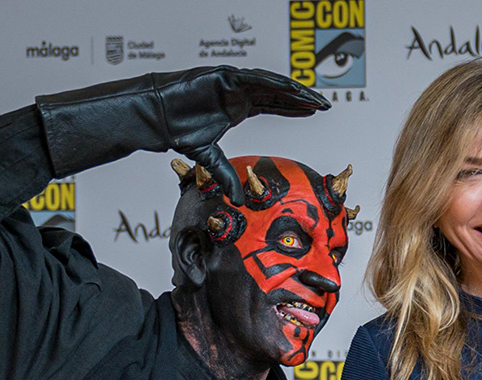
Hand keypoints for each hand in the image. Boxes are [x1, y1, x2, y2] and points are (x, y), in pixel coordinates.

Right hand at [36, 67, 326, 192]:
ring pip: (270, 84)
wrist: (156, 117)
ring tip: (313, 98)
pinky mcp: (224, 75)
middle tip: (324, 105)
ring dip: (293, 90)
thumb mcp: (210, 158)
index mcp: (239, 106)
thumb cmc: (179, 131)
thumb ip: (225, 176)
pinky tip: (291, 89)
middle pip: (277, 93)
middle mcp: (239, 92)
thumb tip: (238, 201)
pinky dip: (273, 82)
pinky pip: (254, 78)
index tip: (316, 112)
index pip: (274, 105)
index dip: (294, 108)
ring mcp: (232, 81)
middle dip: (301, 98)